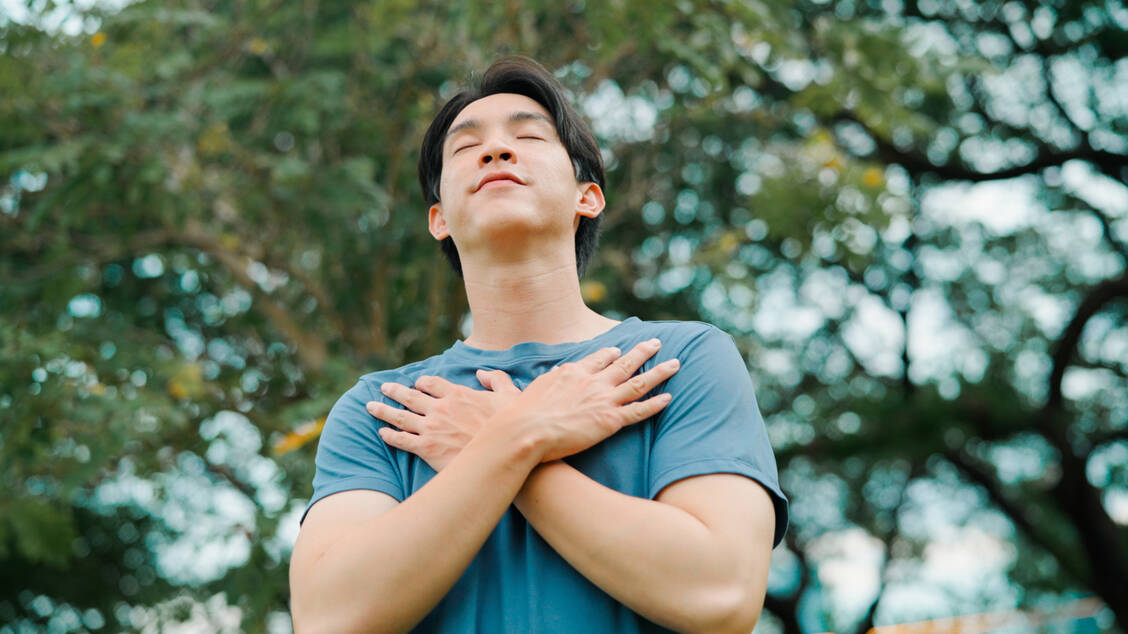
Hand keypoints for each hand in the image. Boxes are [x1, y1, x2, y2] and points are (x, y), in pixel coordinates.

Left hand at [367, 369, 520, 471]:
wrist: (505, 453)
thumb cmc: (510, 426)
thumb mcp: (510, 395)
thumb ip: (497, 379)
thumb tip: (482, 373)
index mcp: (458, 394)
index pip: (432, 383)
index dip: (422, 382)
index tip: (417, 383)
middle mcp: (440, 408)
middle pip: (410, 397)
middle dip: (395, 391)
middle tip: (384, 388)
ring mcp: (432, 428)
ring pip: (400, 417)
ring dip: (384, 411)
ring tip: (370, 406)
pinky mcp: (427, 449)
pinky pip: (402, 440)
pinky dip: (389, 436)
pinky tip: (381, 433)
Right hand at [496, 338, 679, 462]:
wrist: (525, 432)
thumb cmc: (516, 417)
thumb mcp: (510, 394)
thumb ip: (504, 384)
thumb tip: (488, 375)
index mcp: (570, 373)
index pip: (595, 359)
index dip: (609, 354)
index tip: (618, 349)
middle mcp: (591, 381)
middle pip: (623, 363)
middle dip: (642, 352)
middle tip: (656, 343)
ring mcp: (603, 399)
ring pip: (638, 382)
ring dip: (659, 372)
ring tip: (676, 363)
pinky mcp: (610, 420)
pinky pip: (639, 410)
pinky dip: (655, 404)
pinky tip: (669, 398)